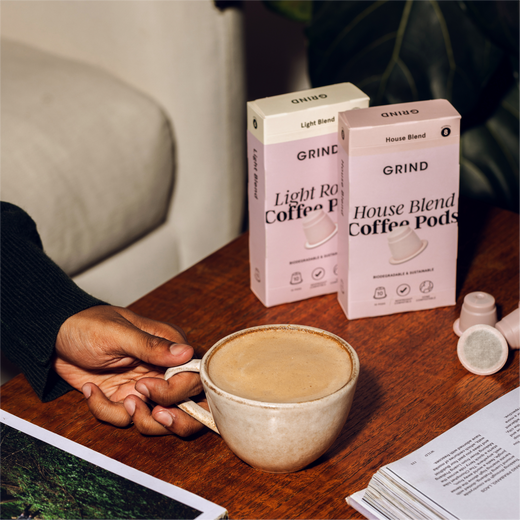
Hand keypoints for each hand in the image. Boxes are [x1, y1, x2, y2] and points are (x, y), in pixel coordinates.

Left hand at [54, 305, 205, 435]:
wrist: (55, 337)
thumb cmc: (89, 325)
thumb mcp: (118, 334)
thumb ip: (152, 346)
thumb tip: (187, 353)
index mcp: (170, 347)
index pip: (193, 377)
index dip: (177, 391)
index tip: (147, 387)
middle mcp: (163, 370)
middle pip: (187, 406)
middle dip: (171, 419)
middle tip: (145, 410)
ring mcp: (145, 387)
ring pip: (160, 421)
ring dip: (138, 419)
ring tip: (119, 399)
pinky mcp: (125, 399)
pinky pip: (125, 419)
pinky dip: (105, 410)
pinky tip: (90, 390)